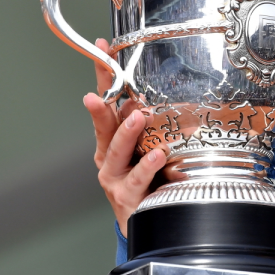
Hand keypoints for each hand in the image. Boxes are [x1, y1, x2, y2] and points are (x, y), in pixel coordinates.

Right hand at [83, 38, 165, 236]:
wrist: (144, 226)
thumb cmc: (148, 184)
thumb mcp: (149, 150)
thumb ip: (154, 126)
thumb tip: (171, 92)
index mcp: (112, 140)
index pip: (108, 101)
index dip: (105, 75)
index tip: (104, 48)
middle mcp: (109, 157)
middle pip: (104, 124)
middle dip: (103, 103)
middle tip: (105, 86)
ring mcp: (114, 178)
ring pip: (117, 152)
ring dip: (127, 133)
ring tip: (139, 118)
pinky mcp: (126, 198)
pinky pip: (137, 180)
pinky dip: (147, 166)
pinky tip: (158, 155)